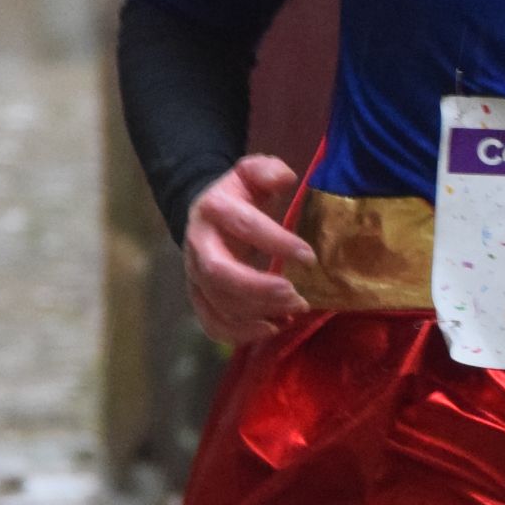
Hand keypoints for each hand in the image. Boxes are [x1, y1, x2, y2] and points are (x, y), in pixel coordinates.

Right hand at [183, 155, 314, 345]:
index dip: (276, 241)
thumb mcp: (251, 174)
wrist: (204, 216)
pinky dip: (241, 333)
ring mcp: (195, 275)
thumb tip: (285, 178)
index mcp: (215, 210)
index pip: (243, 225)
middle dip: (260, 290)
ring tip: (293, 312)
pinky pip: (212, 323)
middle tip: (297, 297)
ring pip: (218, 303)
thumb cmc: (239, 197)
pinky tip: (272, 328)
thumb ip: (267, 170)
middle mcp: (198, 244)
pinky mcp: (198, 297)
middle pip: (221, 274)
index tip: (309, 257)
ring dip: (258, 314)